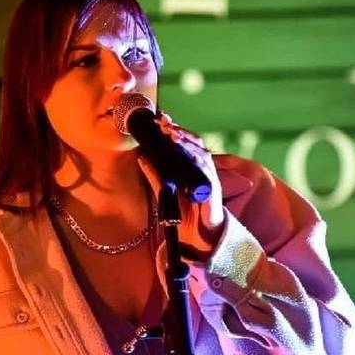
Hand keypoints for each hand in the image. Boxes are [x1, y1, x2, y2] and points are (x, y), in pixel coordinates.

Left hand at [137, 113, 224, 259]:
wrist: (198, 235)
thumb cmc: (184, 213)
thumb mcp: (165, 192)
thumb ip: (155, 176)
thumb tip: (141, 157)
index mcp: (189, 166)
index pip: (182, 142)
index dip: (173, 129)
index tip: (159, 118)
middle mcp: (200, 167)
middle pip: (192, 142)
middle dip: (178, 130)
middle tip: (163, 122)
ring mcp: (208, 176)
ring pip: (200, 152)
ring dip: (187, 141)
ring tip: (173, 132)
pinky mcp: (213, 187)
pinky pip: (206, 170)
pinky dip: (198, 159)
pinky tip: (189, 152)